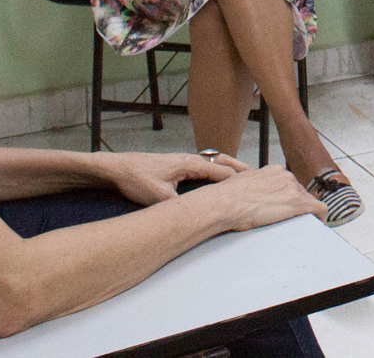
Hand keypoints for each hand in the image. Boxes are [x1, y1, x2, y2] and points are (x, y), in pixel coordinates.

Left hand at [104, 150, 245, 205]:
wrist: (117, 168)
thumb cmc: (137, 178)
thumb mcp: (159, 197)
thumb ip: (180, 205)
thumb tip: (195, 214)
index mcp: (189, 163)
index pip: (220, 171)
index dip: (238, 179)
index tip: (253, 185)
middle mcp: (189, 159)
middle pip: (220, 162)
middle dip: (238, 169)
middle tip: (256, 175)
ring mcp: (182, 161)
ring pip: (212, 163)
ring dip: (227, 169)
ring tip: (241, 176)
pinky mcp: (176, 165)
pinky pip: (203, 166)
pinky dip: (214, 171)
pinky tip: (214, 179)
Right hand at [204, 165, 328, 230]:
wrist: (228, 202)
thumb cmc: (229, 196)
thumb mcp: (243, 182)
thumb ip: (253, 184)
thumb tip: (251, 193)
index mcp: (273, 171)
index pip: (288, 183)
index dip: (287, 196)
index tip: (284, 206)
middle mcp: (286, 176)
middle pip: (298, 192)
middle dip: (295, 204)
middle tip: (288, 218)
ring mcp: (293, 189)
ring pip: (308, 201)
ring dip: (304, 212)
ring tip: (298, 224)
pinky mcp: (298, 203)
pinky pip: (319, 208)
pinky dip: (320, 216)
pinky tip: (318, 223)